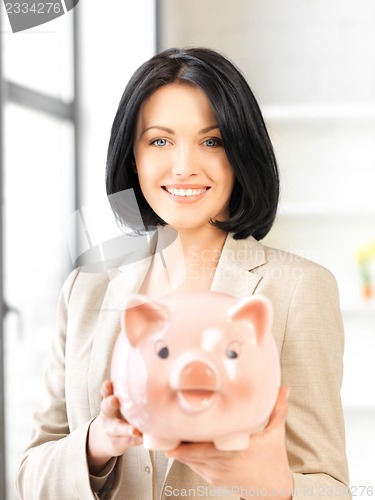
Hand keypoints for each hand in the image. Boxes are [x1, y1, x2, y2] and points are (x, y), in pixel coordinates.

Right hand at [87, 380, 142, 474]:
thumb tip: (155, 372)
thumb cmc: (121, 411)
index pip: (105, 392)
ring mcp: (112, 430)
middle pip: (106, 408)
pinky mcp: (119, 443)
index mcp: (109, 400)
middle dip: (110, 403)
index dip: (106, 388)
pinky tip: (143, 438)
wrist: (108, 437)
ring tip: (134, 430)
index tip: (108, 384)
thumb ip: (130, 390)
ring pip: (118, 429)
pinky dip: (136, 440)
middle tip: (114, 400)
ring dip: (126, 429)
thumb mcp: (121, 400)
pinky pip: (129, 441)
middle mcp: (108, 414)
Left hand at [165, 387, 292, 499]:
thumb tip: (283, 388)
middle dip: (175, 438)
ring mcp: (214, 473)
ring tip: (170, 428)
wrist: (275, 492)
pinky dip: (185, 454)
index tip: (174, 425)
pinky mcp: (211, 478)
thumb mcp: (276, 434)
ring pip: (187, 459)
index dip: (185, 439)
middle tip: (163, 423)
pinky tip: (182, 441)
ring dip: (179, 445)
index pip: (202, 447)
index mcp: (235, 451)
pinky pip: (192, 465)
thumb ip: (278, 409)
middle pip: (188, 452)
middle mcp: (222, 464)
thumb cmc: (274, 462)